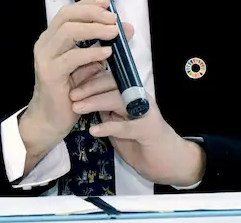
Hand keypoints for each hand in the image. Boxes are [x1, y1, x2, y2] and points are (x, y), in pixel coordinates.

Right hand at [18, 0, 135, 172]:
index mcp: (52, 38)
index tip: (107, 2)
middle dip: (92, 13)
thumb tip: (127, 28)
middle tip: (113, 18)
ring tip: (114, 32)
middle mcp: (45, 43)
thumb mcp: (90, 65)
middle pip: (67, 15)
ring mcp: (45, 57)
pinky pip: (72, 57)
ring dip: (94, 29)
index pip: (69, 11)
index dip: (88, 3)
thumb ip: (104, 46)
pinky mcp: (50, 73)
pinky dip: (91, 52)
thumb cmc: (70, 92)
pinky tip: (107, 53)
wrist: (50, 120)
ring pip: (68, 31)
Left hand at [69, 72, 205, 186]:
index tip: (71, 84)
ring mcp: (146, 112)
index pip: (110, 78)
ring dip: (96, 102)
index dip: (90, 79)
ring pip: (119, 99)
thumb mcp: (117, 122)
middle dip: (90, 87)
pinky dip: (110, 127)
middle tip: (71, 95)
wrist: (169, 161)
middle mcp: (139, 98)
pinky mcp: (150, 130)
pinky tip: (94, 130)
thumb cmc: (141, 141)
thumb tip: (82, 99)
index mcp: (131, 94)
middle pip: (113, 84)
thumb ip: (104, 110)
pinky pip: (128, 126)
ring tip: (78, 108)